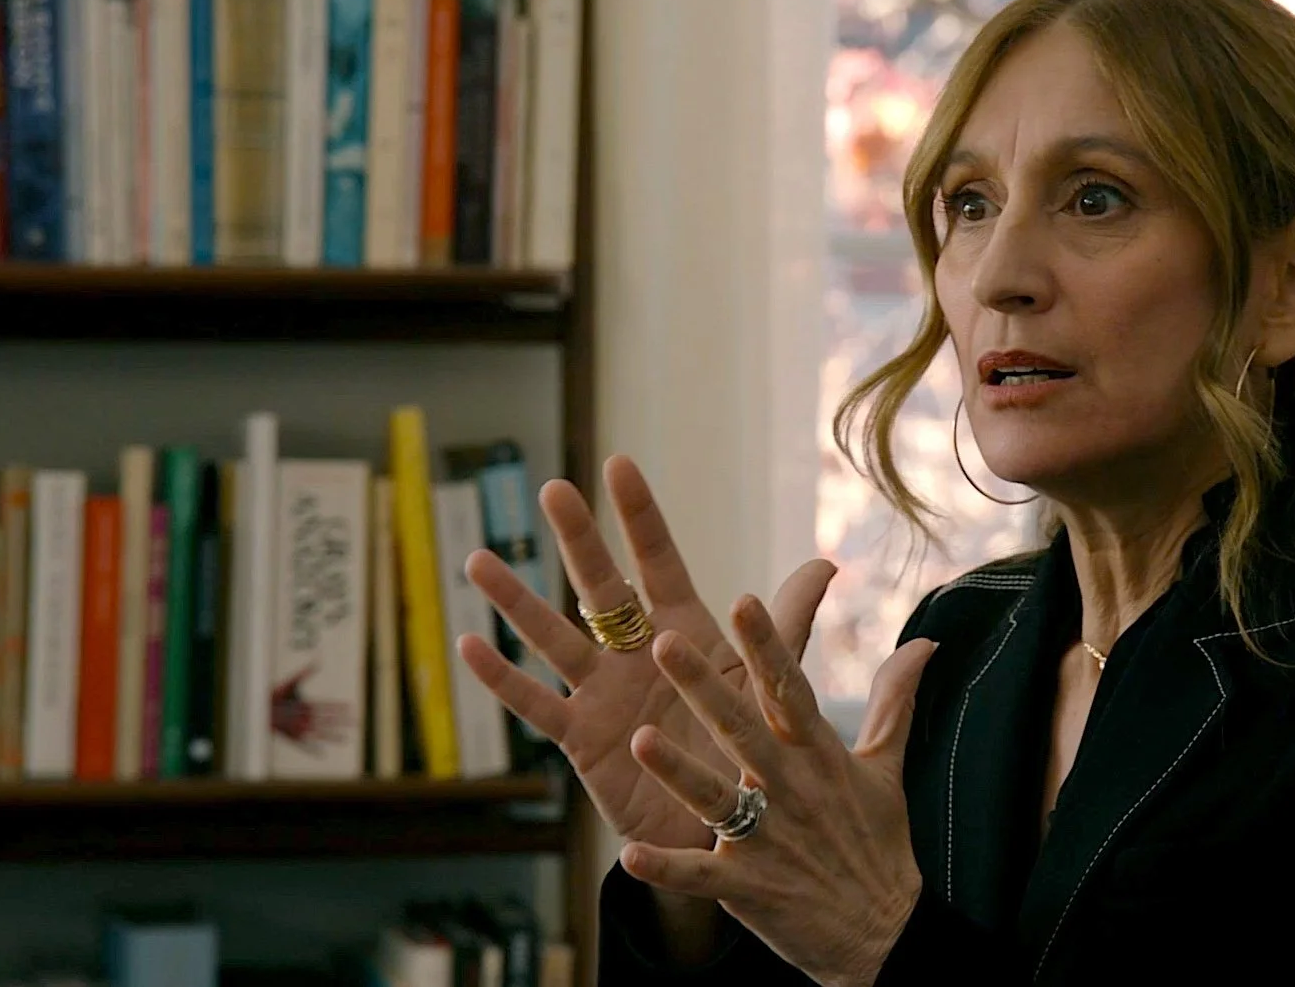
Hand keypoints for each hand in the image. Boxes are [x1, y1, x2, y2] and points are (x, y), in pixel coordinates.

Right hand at [456, 455, 830, 853]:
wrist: (731, 830)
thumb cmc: (750, 749)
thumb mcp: (771, 683)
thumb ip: (785, 624)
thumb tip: (826, 563)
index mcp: (682, 631)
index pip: (658, 562)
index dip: (640, 517)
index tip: (619, 464)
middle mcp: (635, 653)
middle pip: (600, 588)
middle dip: (578, 539)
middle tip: (553, 489)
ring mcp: (602, 693)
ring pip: (552, 638)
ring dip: (517, 602)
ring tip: (478, 561)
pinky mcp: (582, 739)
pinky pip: (536, 705)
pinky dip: (502, 680)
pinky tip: (468, 648)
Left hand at [618, 584, 937, 986]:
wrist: (884, 935)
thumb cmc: (878, 844)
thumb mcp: (887, 767)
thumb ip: (893, 699)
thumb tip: (924, 643)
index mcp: (819, 754)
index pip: (790, 689)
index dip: (767, 646)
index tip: (744, 601)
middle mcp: (791, 789)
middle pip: (742, 729)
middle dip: (704, 687)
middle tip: (666, 642)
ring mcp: (767, 839)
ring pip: (716, 797)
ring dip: (678, 769)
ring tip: (641, 739)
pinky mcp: (747, 887)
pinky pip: (699, 876)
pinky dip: (666, 867)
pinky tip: (630, 854)